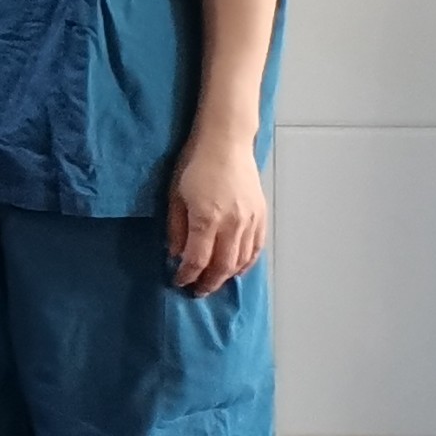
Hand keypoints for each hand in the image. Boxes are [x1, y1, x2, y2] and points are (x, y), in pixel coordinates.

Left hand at [165, 131, 267, 295]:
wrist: (226, 143)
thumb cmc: (194, 164)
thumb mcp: (175, 195)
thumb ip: (176, 228)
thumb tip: (175, 254)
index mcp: (207, 218)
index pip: (197, 259)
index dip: (187, 275)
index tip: (179, 281)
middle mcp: (232, 224)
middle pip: (222, 266)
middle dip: (208, 283)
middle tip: (197, 292)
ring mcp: (250, 221)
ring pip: (241, 261)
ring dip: (227, 277)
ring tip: (214, 283)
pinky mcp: (261, 216)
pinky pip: (256, 248)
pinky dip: (246, 263)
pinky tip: (236, 269)